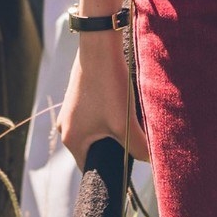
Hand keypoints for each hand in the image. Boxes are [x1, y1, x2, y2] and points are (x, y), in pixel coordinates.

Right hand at [57, 30, 148, 162]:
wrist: (99, 46)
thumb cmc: (108, 86)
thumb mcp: (125, 123)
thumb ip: (139, 148)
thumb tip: (151, 162)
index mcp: (71, 140)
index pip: (91, 169)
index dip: (111, 170)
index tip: (129, 166)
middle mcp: (65, 127)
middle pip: (95, 149)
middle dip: (115, 148)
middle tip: (134, 141)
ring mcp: (69, 112)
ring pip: (96, 132)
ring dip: (113, 130)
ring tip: (130, 121)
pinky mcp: (77, 98)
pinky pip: (94, 117)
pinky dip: (109, 116)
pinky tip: (122, 105)